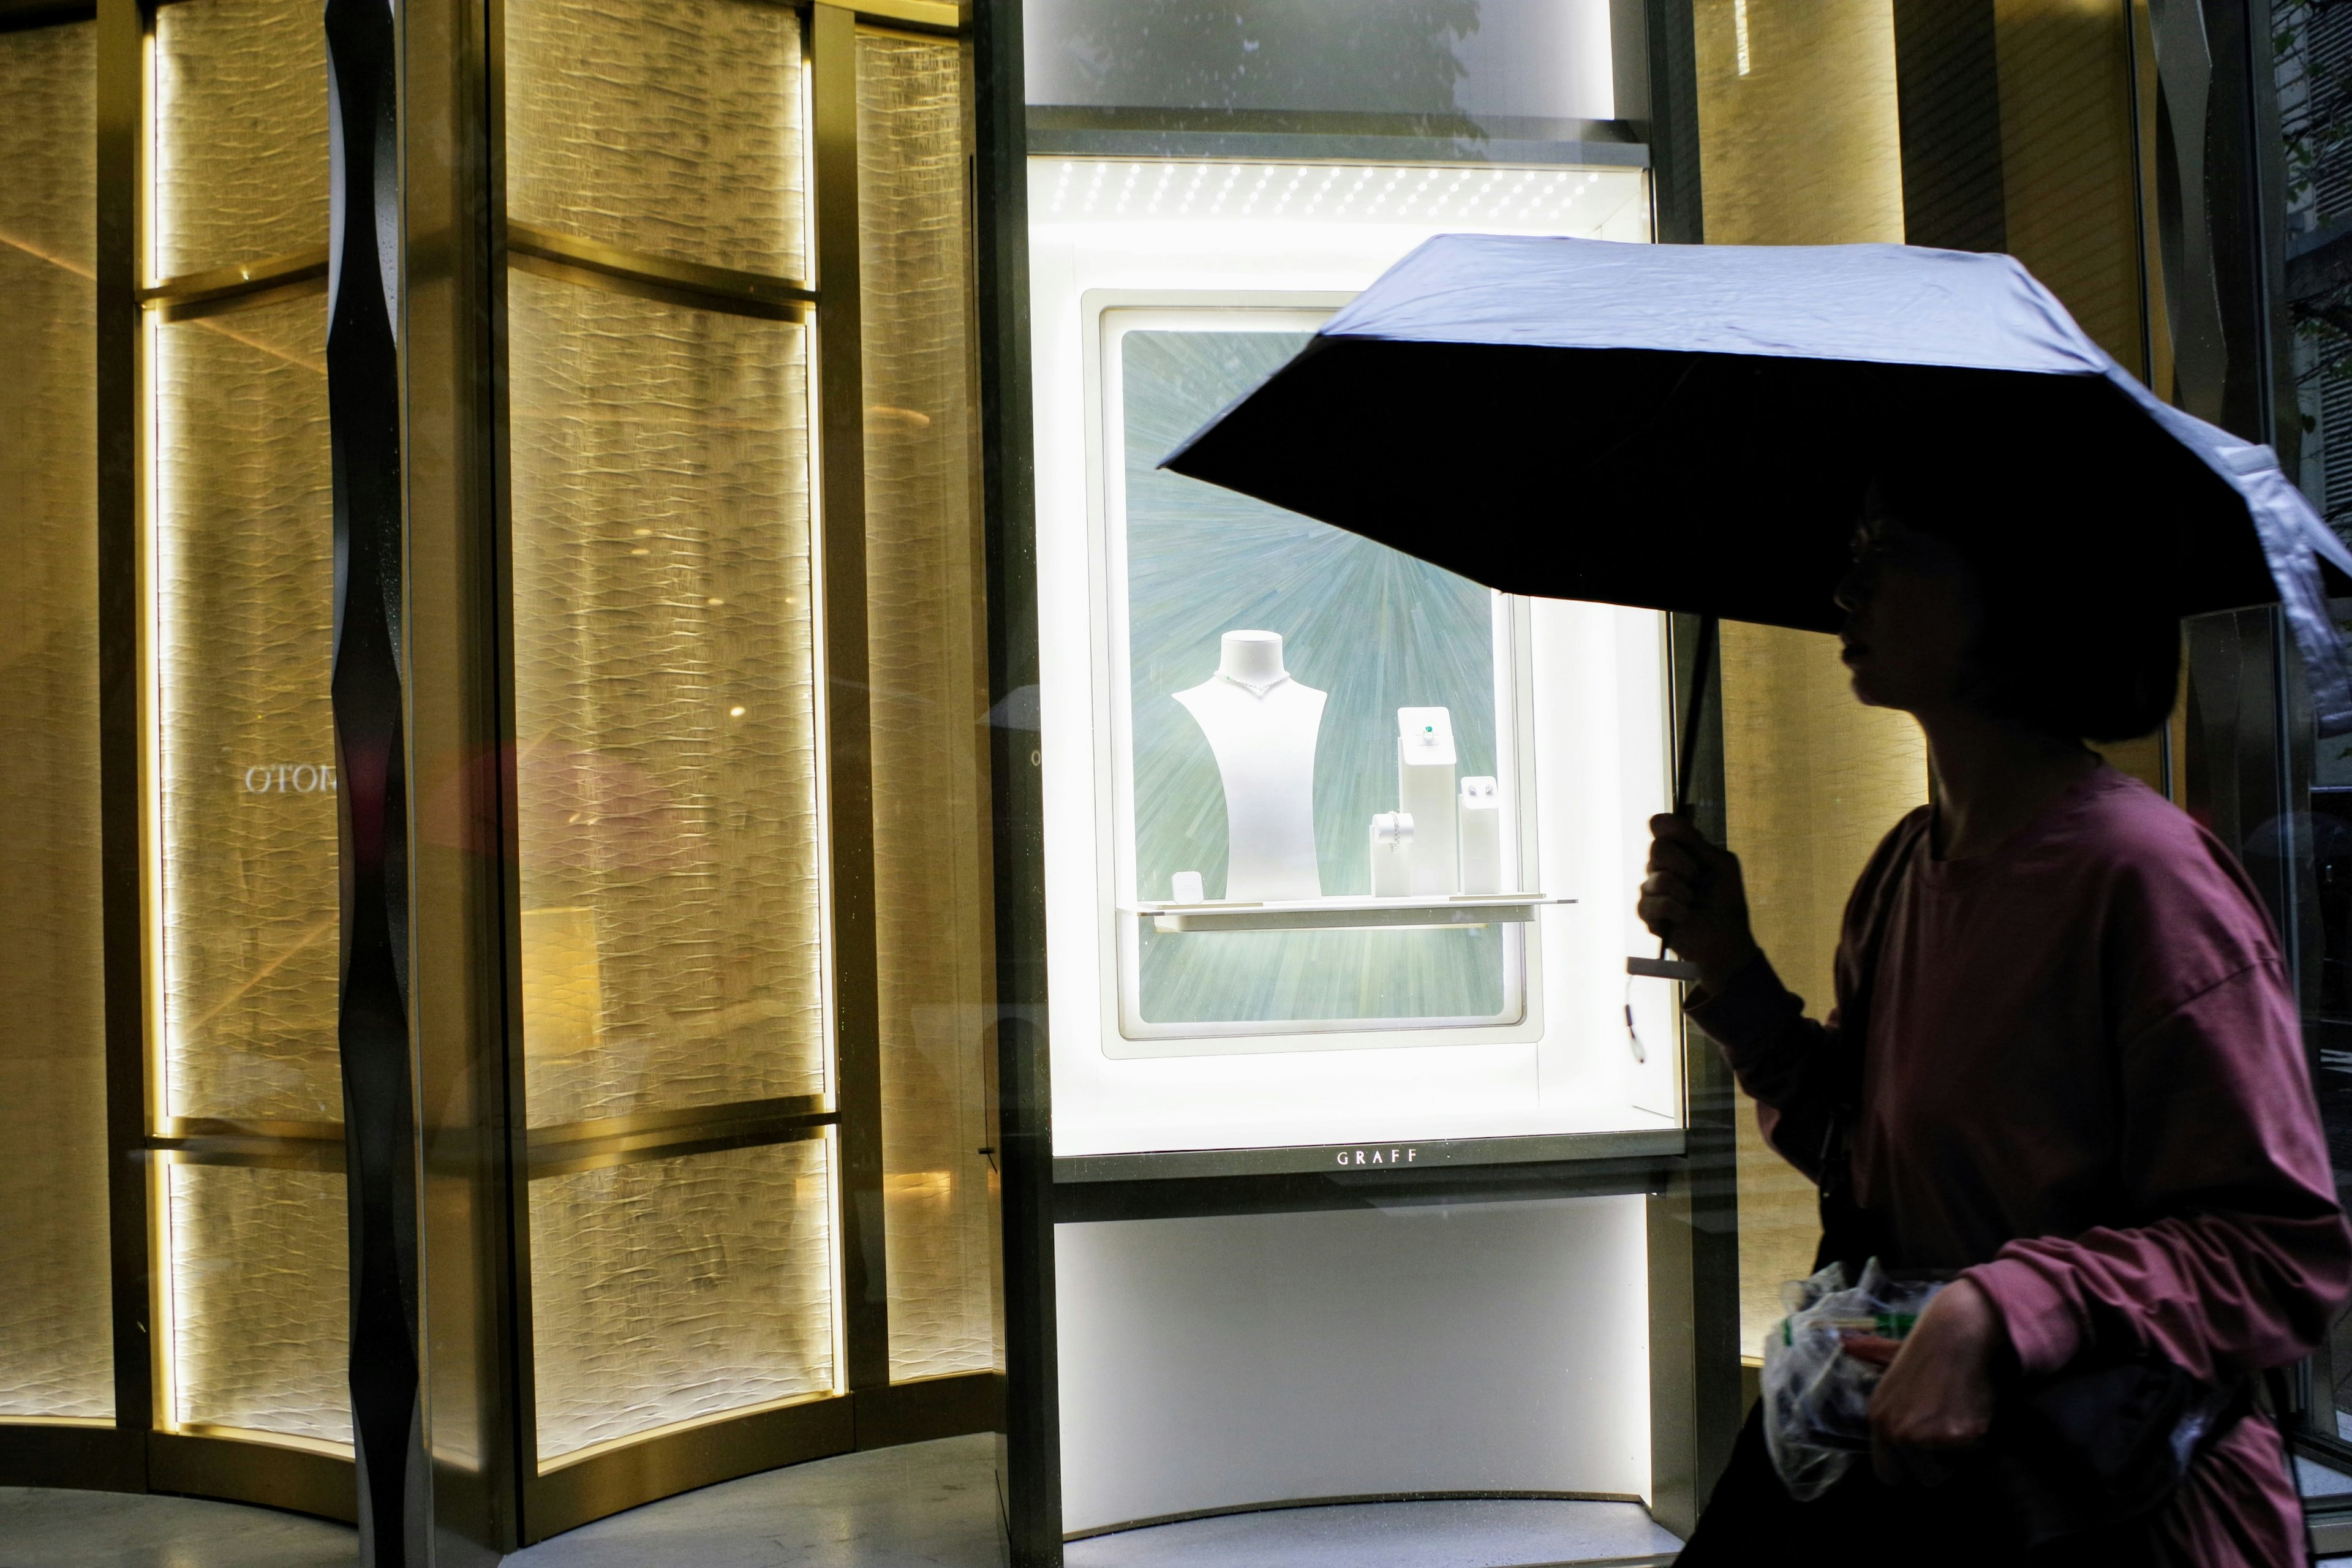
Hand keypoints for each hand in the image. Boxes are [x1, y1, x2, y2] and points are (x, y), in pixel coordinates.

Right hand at [1637, 814, 1757, 989]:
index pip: (1660, 825)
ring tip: (1693, 903)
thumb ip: (1697, 843)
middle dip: (1681, 863)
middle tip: (1698, 878)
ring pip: (1655, 878)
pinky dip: (1673, 909)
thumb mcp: (1721, 864)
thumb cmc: (1727, 901)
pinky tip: (1685, 916)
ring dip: (1682, 891)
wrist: (1726, 939)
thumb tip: (1664, 822)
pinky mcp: (1648, 914)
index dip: (1666, 826)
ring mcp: (1652, 890)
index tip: (1683, 836)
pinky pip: (1649, 904)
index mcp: (1680, 851)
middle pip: (1656, 849)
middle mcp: (1662, 867)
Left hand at [1867, 1277, 2001, 1486]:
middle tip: (1948, 1433)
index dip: (1910, 1466)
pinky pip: (1973, 1455)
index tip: (1925, 1452)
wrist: (1957, 1334)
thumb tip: (1847, 1344)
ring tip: (1959, 1418)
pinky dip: (1978, 1439)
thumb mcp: (1892, 1368)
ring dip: (1957, 1455)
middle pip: (1921, 1479)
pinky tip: (1973, 1410)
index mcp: (1877, 1418)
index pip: (1887, 1473)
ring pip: (1948, 1472)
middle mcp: (1895, 1431)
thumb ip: (1876, 1377)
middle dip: (1938, 1466)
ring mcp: (1924, 1437)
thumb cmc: (1929, 1350)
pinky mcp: (1956, 1436)